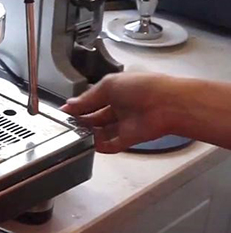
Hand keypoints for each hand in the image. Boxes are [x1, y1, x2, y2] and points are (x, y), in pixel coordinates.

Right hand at [61, 73, 180, 152]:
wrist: (167, 104)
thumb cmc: (143, 87)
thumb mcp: (108, 86)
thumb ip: (88, 98)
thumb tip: (70, 104)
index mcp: (116, 90)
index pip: (93, 99)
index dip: (79, 105)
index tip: (65, 111)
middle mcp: (120, 107)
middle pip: (96, 116)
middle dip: (82, 120)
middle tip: (67, 124)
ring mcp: (125, 123)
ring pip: (102, 131)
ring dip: (89, 133)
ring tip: (75, 134)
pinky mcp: (129, 139)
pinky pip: (111, 144)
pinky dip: (100, 146)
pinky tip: (88, 144)